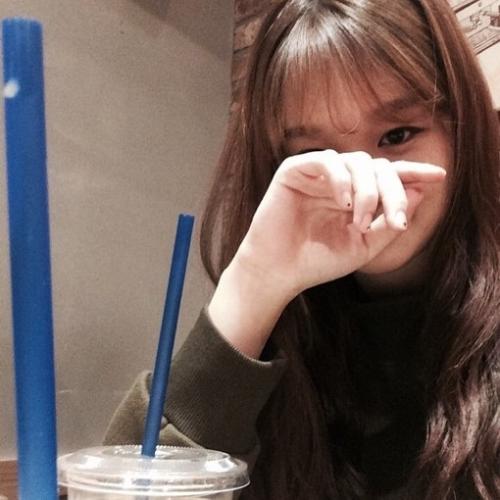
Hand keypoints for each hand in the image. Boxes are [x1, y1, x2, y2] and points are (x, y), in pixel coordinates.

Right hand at [233, 149, 445, 300]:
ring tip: (362, 220)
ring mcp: (317, 175)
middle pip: (378, 167)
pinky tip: (343, 203)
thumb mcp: (364, 246)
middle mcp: (338, 182)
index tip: (439, 177)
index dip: (412, 174)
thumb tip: (421, 192)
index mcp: (353, 196)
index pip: (386, 177)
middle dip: (394, 192)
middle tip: (396, 220)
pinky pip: (326, 161)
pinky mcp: (294, 171)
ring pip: (356, 162)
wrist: (279, 271)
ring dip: (368, 190)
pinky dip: (341, 179)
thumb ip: (389, 222)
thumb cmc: (317, 261)